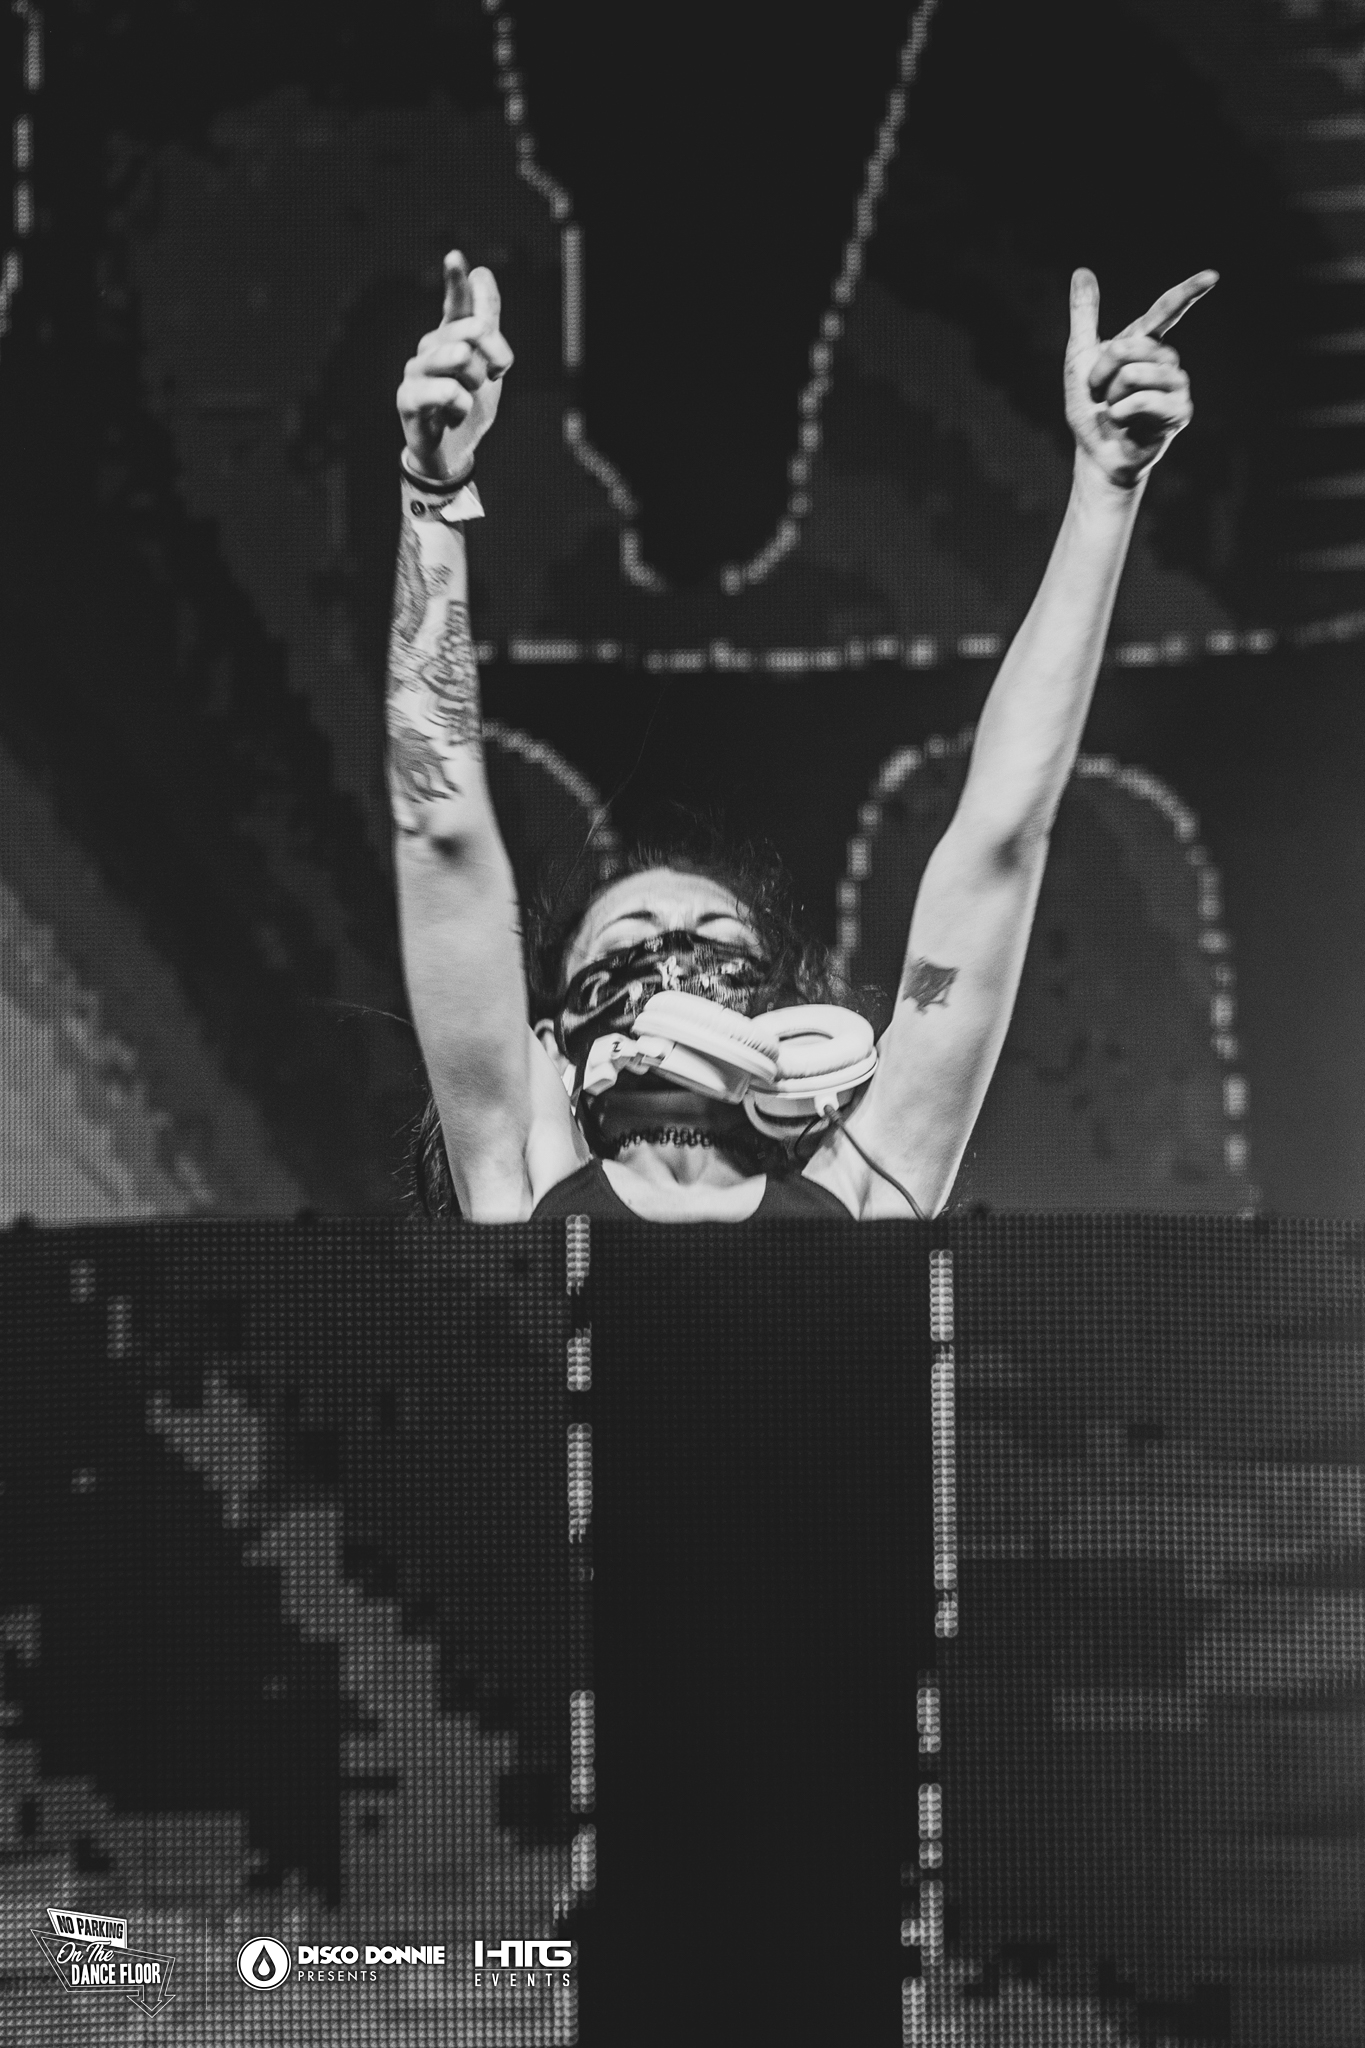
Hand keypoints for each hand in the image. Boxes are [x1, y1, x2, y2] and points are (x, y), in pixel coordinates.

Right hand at [397, 250, 513, 480]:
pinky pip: (445, 391)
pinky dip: (460, 405)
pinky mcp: (407, 398)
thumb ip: (488, 322)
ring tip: (468, 397)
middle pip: (472, 330)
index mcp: (450, 337)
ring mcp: (415, 371)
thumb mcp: (489, 366)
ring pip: (459, 357)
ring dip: (474, 381)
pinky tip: (453, 414)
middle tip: (490, 378)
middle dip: (493, 356)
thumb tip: (481, 274)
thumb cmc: (469, 405)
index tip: (455, 257)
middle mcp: (429, 347)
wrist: (452, 451)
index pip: (456, 303)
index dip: (455, 280)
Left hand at [1065, 267, 1215, 489]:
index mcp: (1145, 344)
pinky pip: (1145, 400)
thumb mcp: (1080, 357)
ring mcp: (1176, 386)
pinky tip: (1124, 422)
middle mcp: (1166, 360)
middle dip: (1103, 370)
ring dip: (1112, 394)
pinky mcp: (1179, 412)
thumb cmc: (1090, 408)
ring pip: (1137, 373)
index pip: (1167, 311)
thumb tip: (1082, 270)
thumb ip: (1084, 315)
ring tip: (1113, 409)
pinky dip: (1122, 412)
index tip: (1213, 276)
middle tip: (1099, 392)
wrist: (1097, 453)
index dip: (1188, 292)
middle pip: (1132, 347)